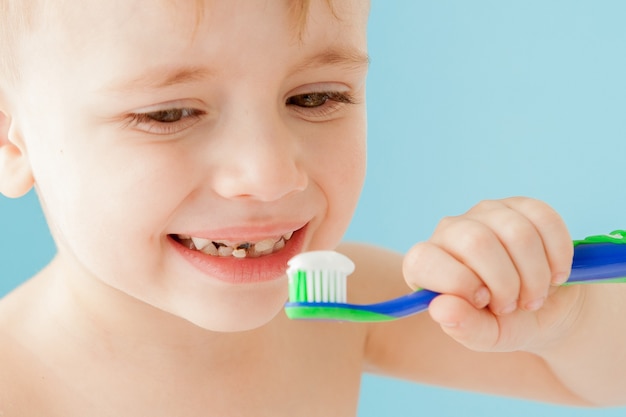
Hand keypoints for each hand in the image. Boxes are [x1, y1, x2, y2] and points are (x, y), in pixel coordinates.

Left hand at [402, 197, 576, 351]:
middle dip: (506, 282)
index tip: (484, 302)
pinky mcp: (519, 205)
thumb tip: (440, 308)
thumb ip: (462, 326)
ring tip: (534, 294)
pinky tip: (555, 274)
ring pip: (516, 231)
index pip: (423, 258)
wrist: (548, 310)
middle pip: (476, 241)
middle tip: (515, 305)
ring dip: (535, 274)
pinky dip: (558, 255)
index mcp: (426, 264)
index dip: (458, 283)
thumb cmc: (505, 323)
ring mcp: (483, 213)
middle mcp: (449, 232)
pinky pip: (544, 218)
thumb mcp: (485, 335)